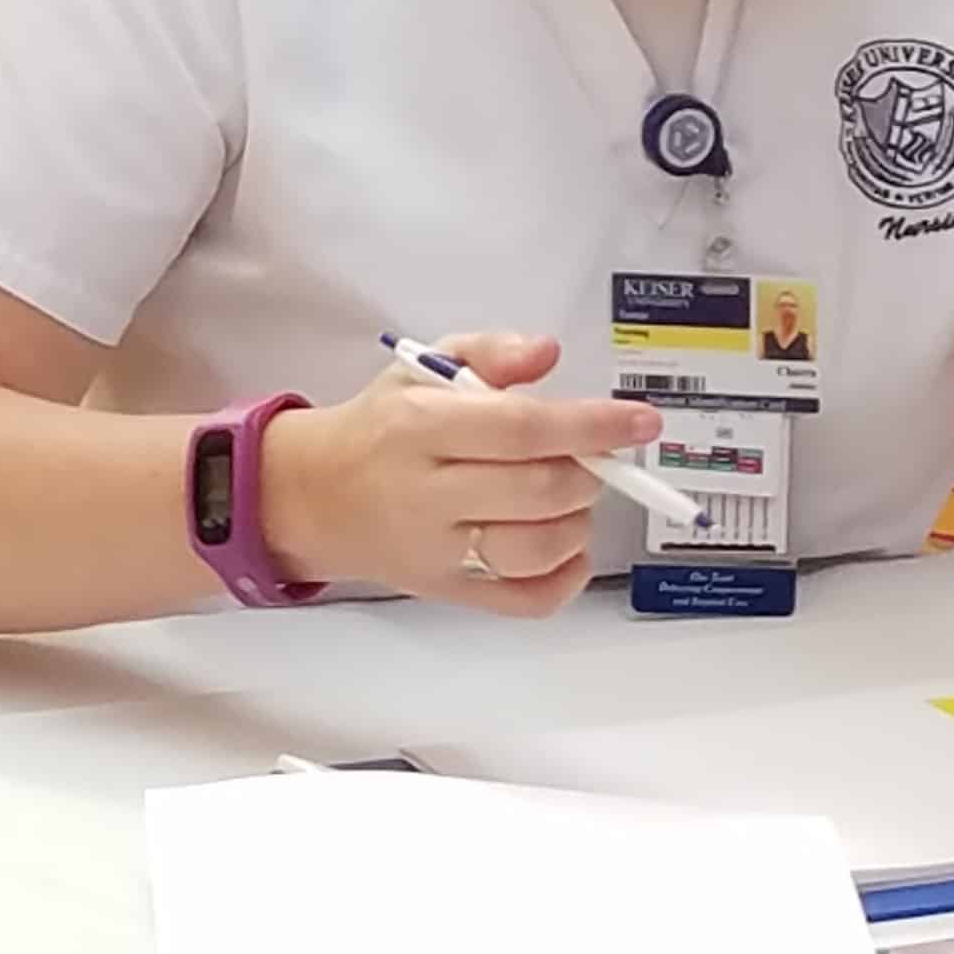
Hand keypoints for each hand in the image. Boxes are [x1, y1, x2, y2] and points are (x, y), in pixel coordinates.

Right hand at [259, 331, 660, 620]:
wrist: (312, 495)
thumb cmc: (383, 425)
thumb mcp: (426, 367)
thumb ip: (492, 352)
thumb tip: (549, 352)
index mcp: (422, 426)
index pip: (521, 429)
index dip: (591, 425)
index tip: (642, 421)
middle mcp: (426, 494)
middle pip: (536, 491)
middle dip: (587, 471)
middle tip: (590, 456)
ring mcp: (435, 551)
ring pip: (532, 549)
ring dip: (576, 521)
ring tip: (571, 496)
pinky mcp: (443, 590)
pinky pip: (519, 602)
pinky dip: (564, 580)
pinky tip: (571, 548)